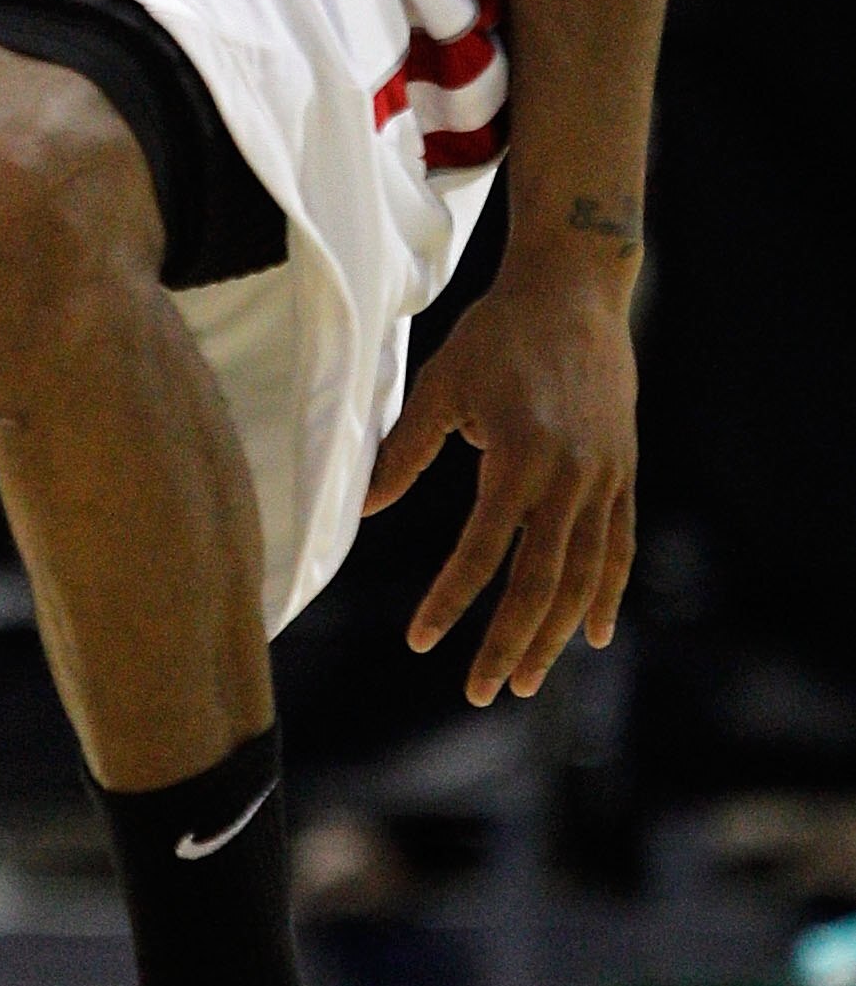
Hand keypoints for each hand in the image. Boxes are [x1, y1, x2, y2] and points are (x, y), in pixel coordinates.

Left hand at [363, 265, 637, 705]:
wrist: (575, 293)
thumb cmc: (497, 337)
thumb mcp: (440, 384)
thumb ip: (404, 451)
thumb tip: (362, 509)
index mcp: (518, 457)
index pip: (482, 551)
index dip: (450, 601)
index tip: (422, 642)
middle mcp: (569, 477)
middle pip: (541, 583)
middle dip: (510, 644)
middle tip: (481, 692)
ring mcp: (604, 479)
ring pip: (582, 577)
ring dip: (553, 635)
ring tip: (527, 682)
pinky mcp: (623, 474)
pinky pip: (617, 548)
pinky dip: (605, 595)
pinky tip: (590, 635)